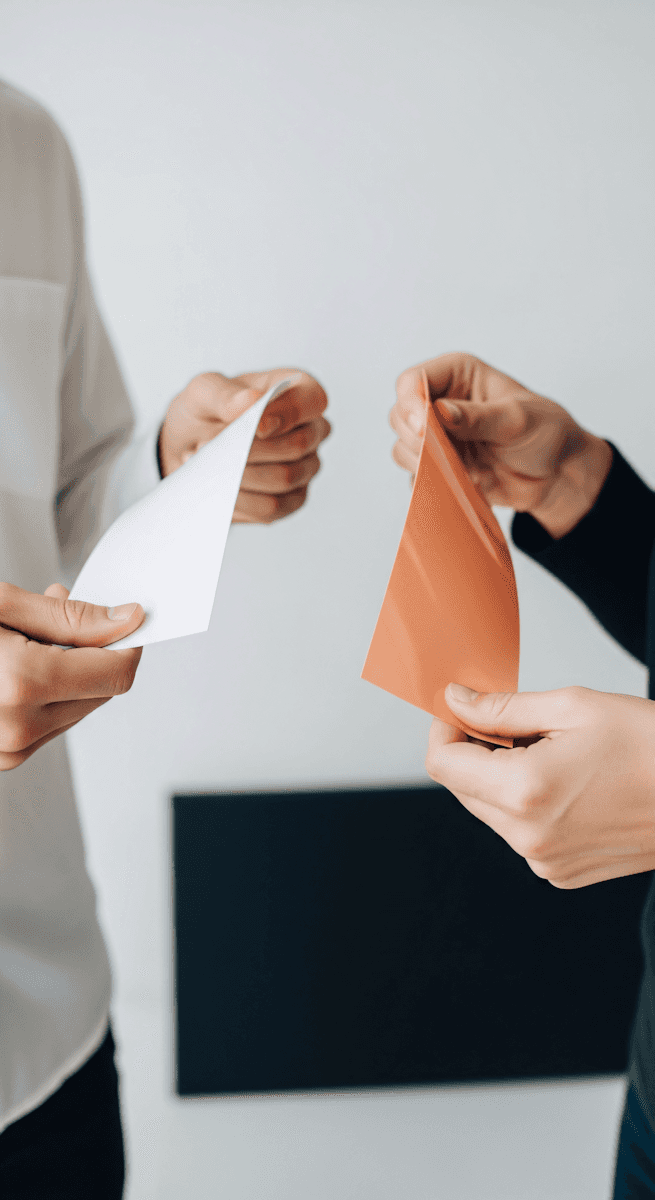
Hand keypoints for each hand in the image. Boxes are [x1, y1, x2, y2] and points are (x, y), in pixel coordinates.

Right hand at [0, 582, 143, 769]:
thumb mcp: (1, 606)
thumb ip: (68, 619)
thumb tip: (126, 621)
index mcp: (20, 683)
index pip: (117, 671)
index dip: (127, 641)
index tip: (126, 618)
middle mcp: (18, 727)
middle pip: (103, 692)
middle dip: (90, 651)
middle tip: (55, 611)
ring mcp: (9, 750)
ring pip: (79, 709)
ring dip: (66, 674)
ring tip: (25, 639)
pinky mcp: (4, 758)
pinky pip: (50, 724)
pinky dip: (45, 695)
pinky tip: (17, 667)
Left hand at [158, 367, 330, 523]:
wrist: (187, 449)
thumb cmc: (205, 414)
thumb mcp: (202, 393)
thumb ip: (225, 394)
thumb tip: (253, 400)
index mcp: (298, 391)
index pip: (312, 400)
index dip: (288, 414)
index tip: (256, 426)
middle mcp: (311, 430)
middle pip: (298, 445)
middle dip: (250, 449)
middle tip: (208, 443)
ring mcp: (305, 468)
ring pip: (284, 478)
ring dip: (240, 473)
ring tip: (208, 462)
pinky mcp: (290, 500)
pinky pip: (272, 507)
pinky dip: (240, 499)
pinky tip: (219, 485)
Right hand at [390, 352, 611, 537]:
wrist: (557, 473)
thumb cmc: (545, 432)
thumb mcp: (517, 419)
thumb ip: (478, 417)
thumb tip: (441, 413)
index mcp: (457, 375)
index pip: (412, 381)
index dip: (410, 403)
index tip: (422, 429)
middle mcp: (440, 402)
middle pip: (399, 415)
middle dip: (417, 439)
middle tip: (445, 456)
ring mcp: (437, 436)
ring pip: (402, 448)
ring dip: (426, 464)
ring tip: (464, 471)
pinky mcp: (439, 466)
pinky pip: (417, 477)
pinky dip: (435, 484)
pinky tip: (467, 483)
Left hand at [425, 682, 654, 888]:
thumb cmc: (652, 745)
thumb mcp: (573, 706)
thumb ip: (502, 708)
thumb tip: (456, 702)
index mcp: (524, 791)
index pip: (443, 763)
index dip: (445, 728)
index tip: (463, 707)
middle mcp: (527, 836)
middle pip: (462, 788)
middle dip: (476, 752)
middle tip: (521, 725)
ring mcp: (545, 860)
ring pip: (490, 811)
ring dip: (503, 778)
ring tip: (555, 754)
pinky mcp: (562, 873)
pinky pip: (520, 832)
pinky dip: (529, 805)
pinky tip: (570, 784)